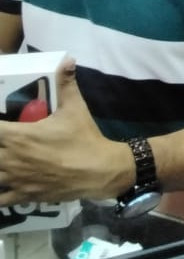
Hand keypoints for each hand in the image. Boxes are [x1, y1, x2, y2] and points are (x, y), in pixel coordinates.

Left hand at [0, 59, 130, 205]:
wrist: (98, 170)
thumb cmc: (83, 138)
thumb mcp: (75, 107)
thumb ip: (66, 83)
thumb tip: (68, 59)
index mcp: (19, 136)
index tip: (1, 123)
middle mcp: (11, 159)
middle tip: (3, 141)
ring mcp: (15, 180)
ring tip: (3, 161)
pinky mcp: (23, 196)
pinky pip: (0, 199)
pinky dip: (0, 194)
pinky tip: (4, 184)